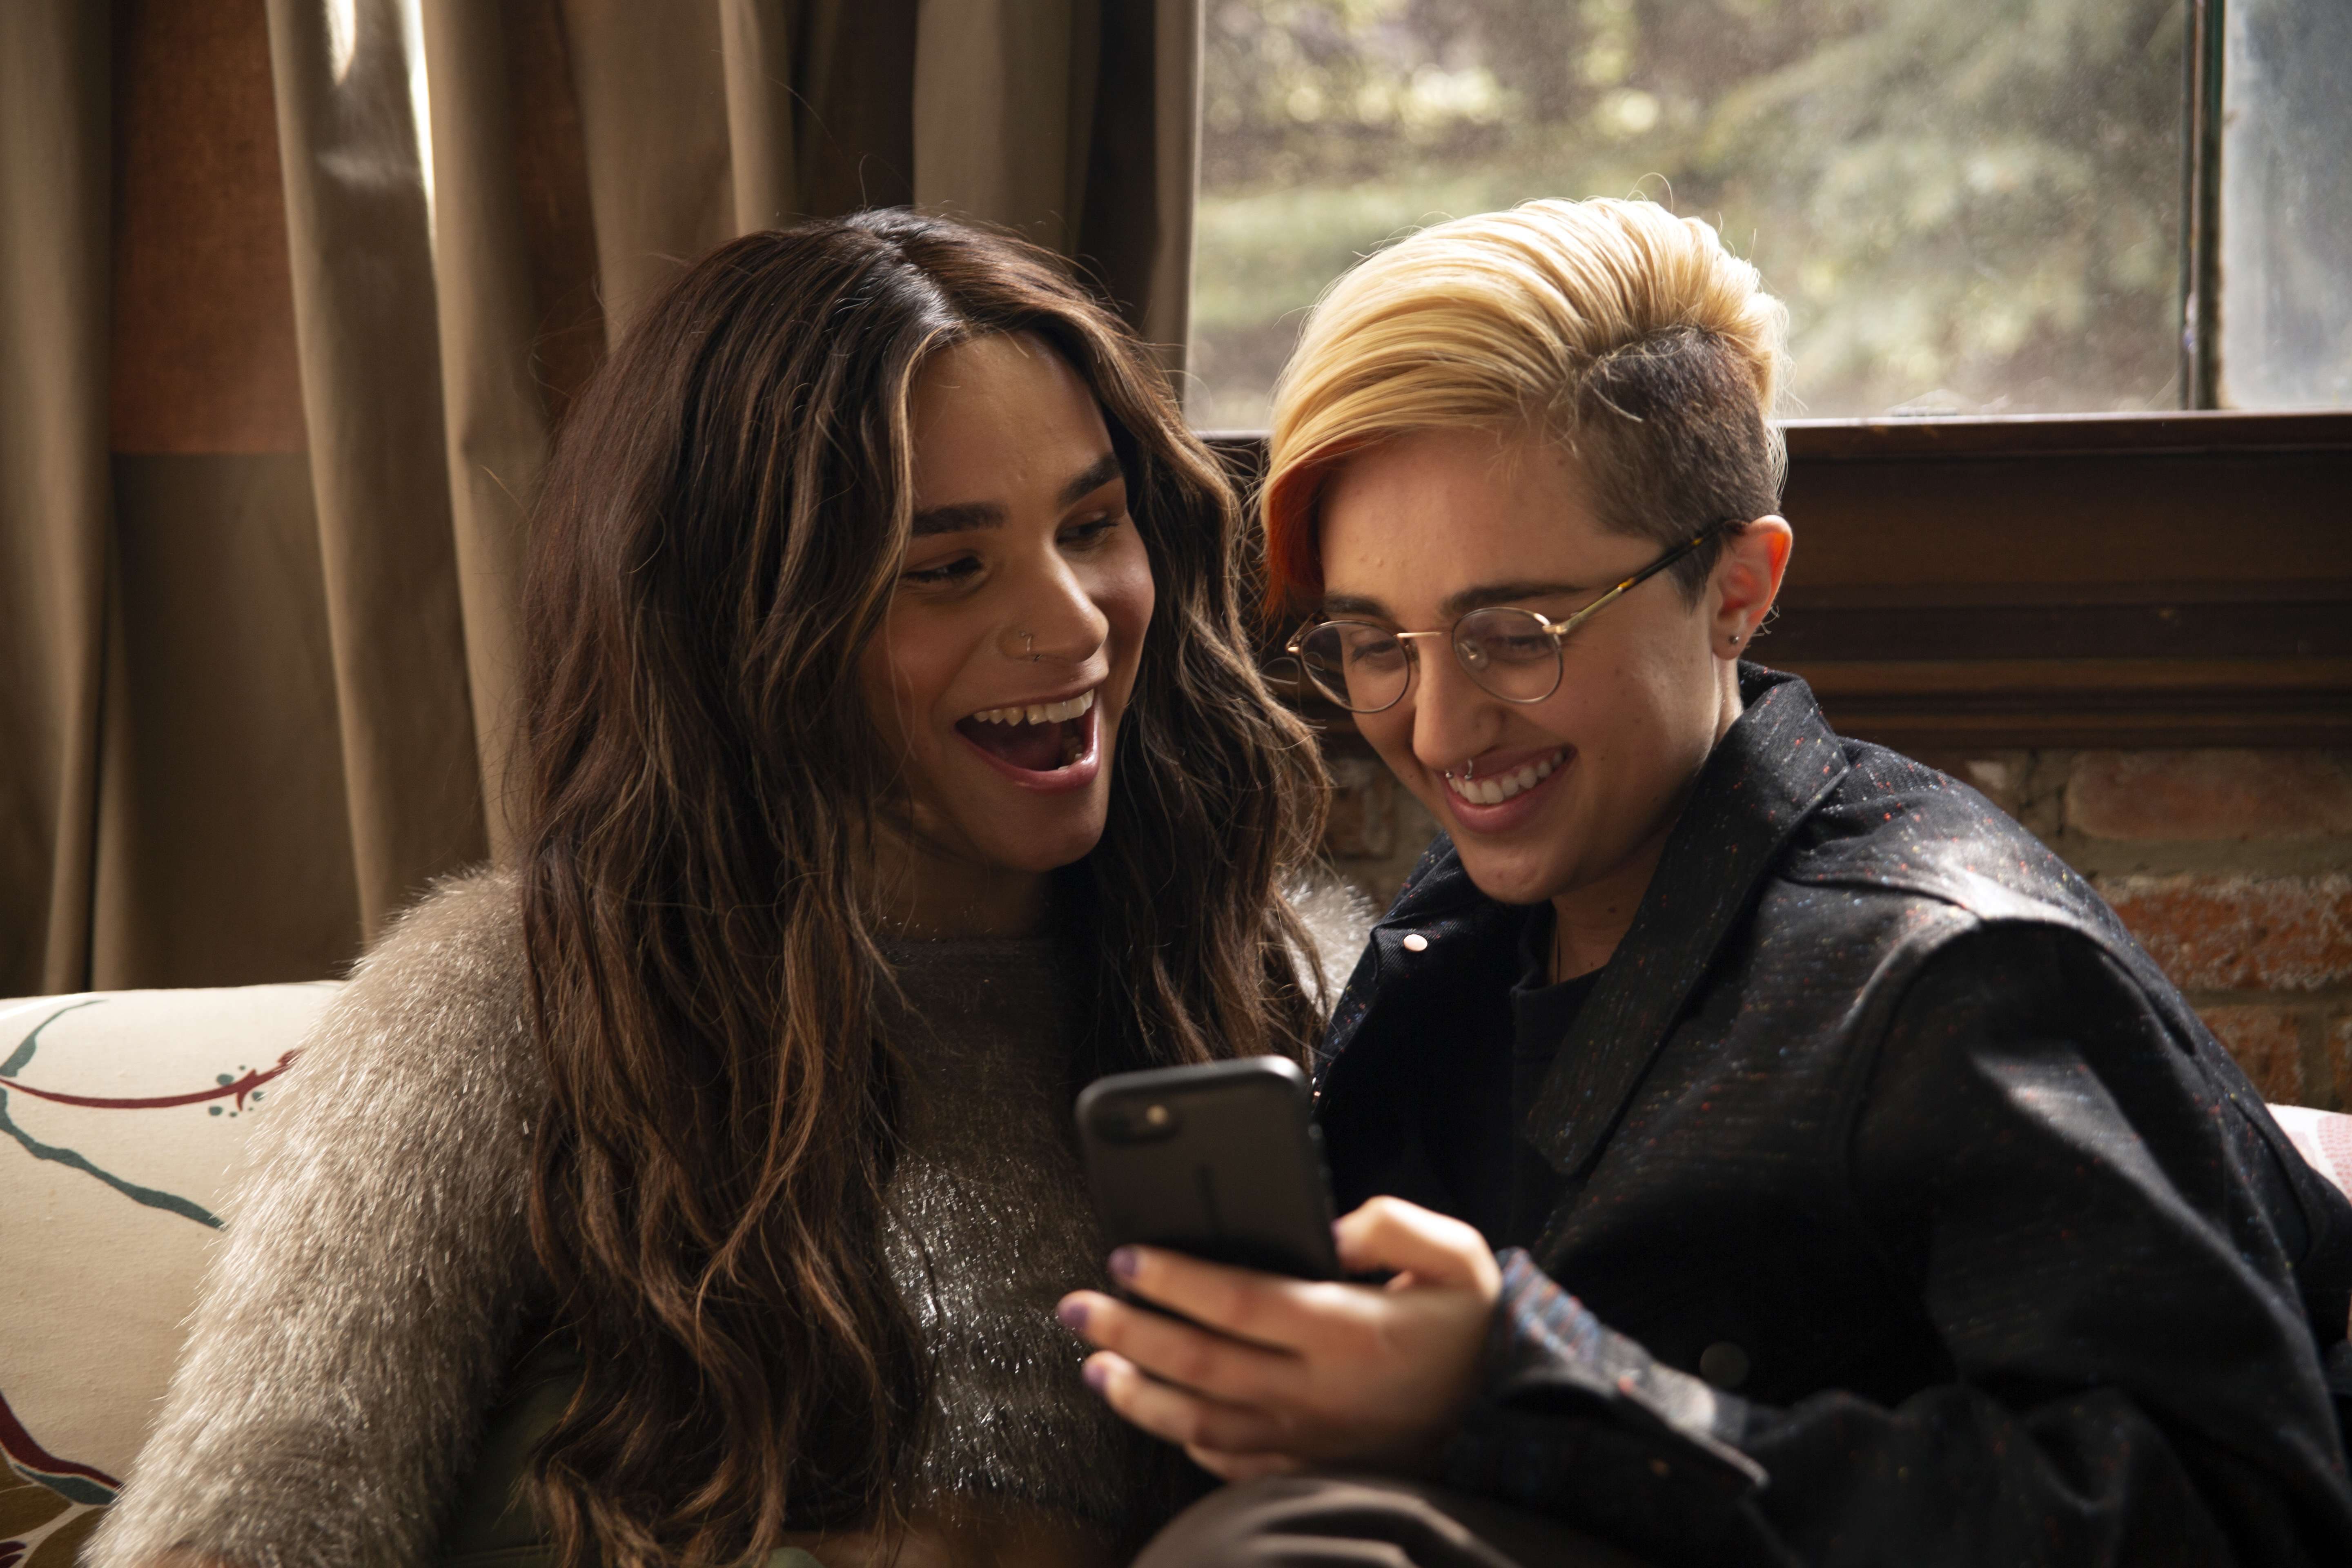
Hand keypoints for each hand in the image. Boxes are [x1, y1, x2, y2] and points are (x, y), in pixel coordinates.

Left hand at [1056, 1196, 1501, 1480]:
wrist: (1511, 1418)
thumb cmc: (1474, 1329)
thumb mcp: (1457, 1258)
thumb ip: (1392, 1225)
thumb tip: (1327, 1227)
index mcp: (1350, 1333)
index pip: (1240, 1303)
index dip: (1176, 1281)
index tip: (1125, 1257)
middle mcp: (1321, 1393)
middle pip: (1200, 1363)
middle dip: (1127, 1331)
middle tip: (1074, 1305)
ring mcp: (1311, 1441)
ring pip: (1201, 1423)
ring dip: (1136, 1394)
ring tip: (1093, 1364)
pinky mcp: (1311, 1469)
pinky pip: (1232, 1463)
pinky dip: (1185, 1441)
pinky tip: (1156, 1413)